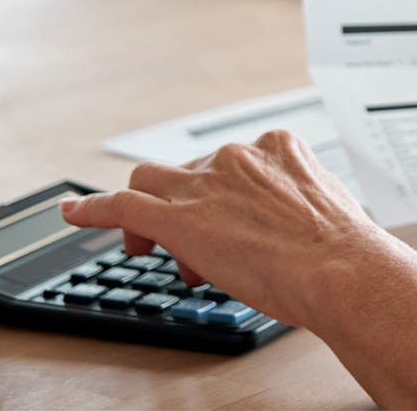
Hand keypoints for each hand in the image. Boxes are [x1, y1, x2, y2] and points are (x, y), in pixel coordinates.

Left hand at [61, 131, 416, 408]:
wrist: (339, 269)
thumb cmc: (343, 251)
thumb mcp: (328, 210)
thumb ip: (299, 206)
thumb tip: (293, 232)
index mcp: (279, 147)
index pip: (229, 163)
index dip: (219, 197)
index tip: (224, 221)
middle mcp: (238, 156)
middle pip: (187, 170)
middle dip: (187, 206)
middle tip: (198, 249)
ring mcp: (205, 182)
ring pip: (152, 183)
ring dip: (150, 214)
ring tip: (155, 247)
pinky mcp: (177, 216)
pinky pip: (121, 204)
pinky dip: (92, 208)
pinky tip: (73, 213)